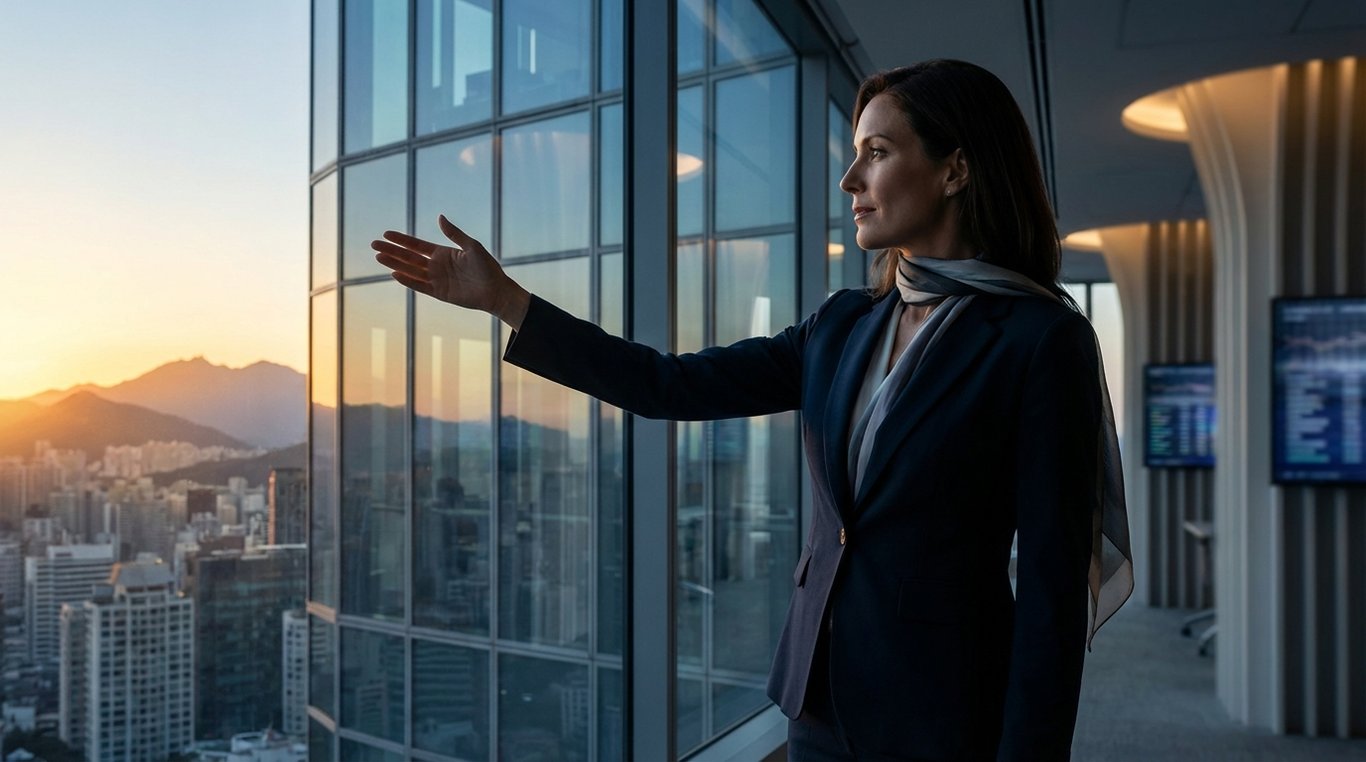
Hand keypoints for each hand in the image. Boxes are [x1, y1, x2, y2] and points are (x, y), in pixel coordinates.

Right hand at [371, 215, 530, 328]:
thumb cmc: (487, 267)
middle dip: (391, 251)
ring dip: (394, 264)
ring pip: (410, 270)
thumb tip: (439, 217)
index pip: (416, 245)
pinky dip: (408, 281)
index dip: (401, 240)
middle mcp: (436, 266)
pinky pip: (419, 286)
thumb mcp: (471, 246)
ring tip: (378, 257)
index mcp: (442, 253)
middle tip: (373, 245)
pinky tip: (394, 274)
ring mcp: (436, 279)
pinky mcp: (439, 293)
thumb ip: (454, 233)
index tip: (386, 234)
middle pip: (408, 257)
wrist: (496, 290)